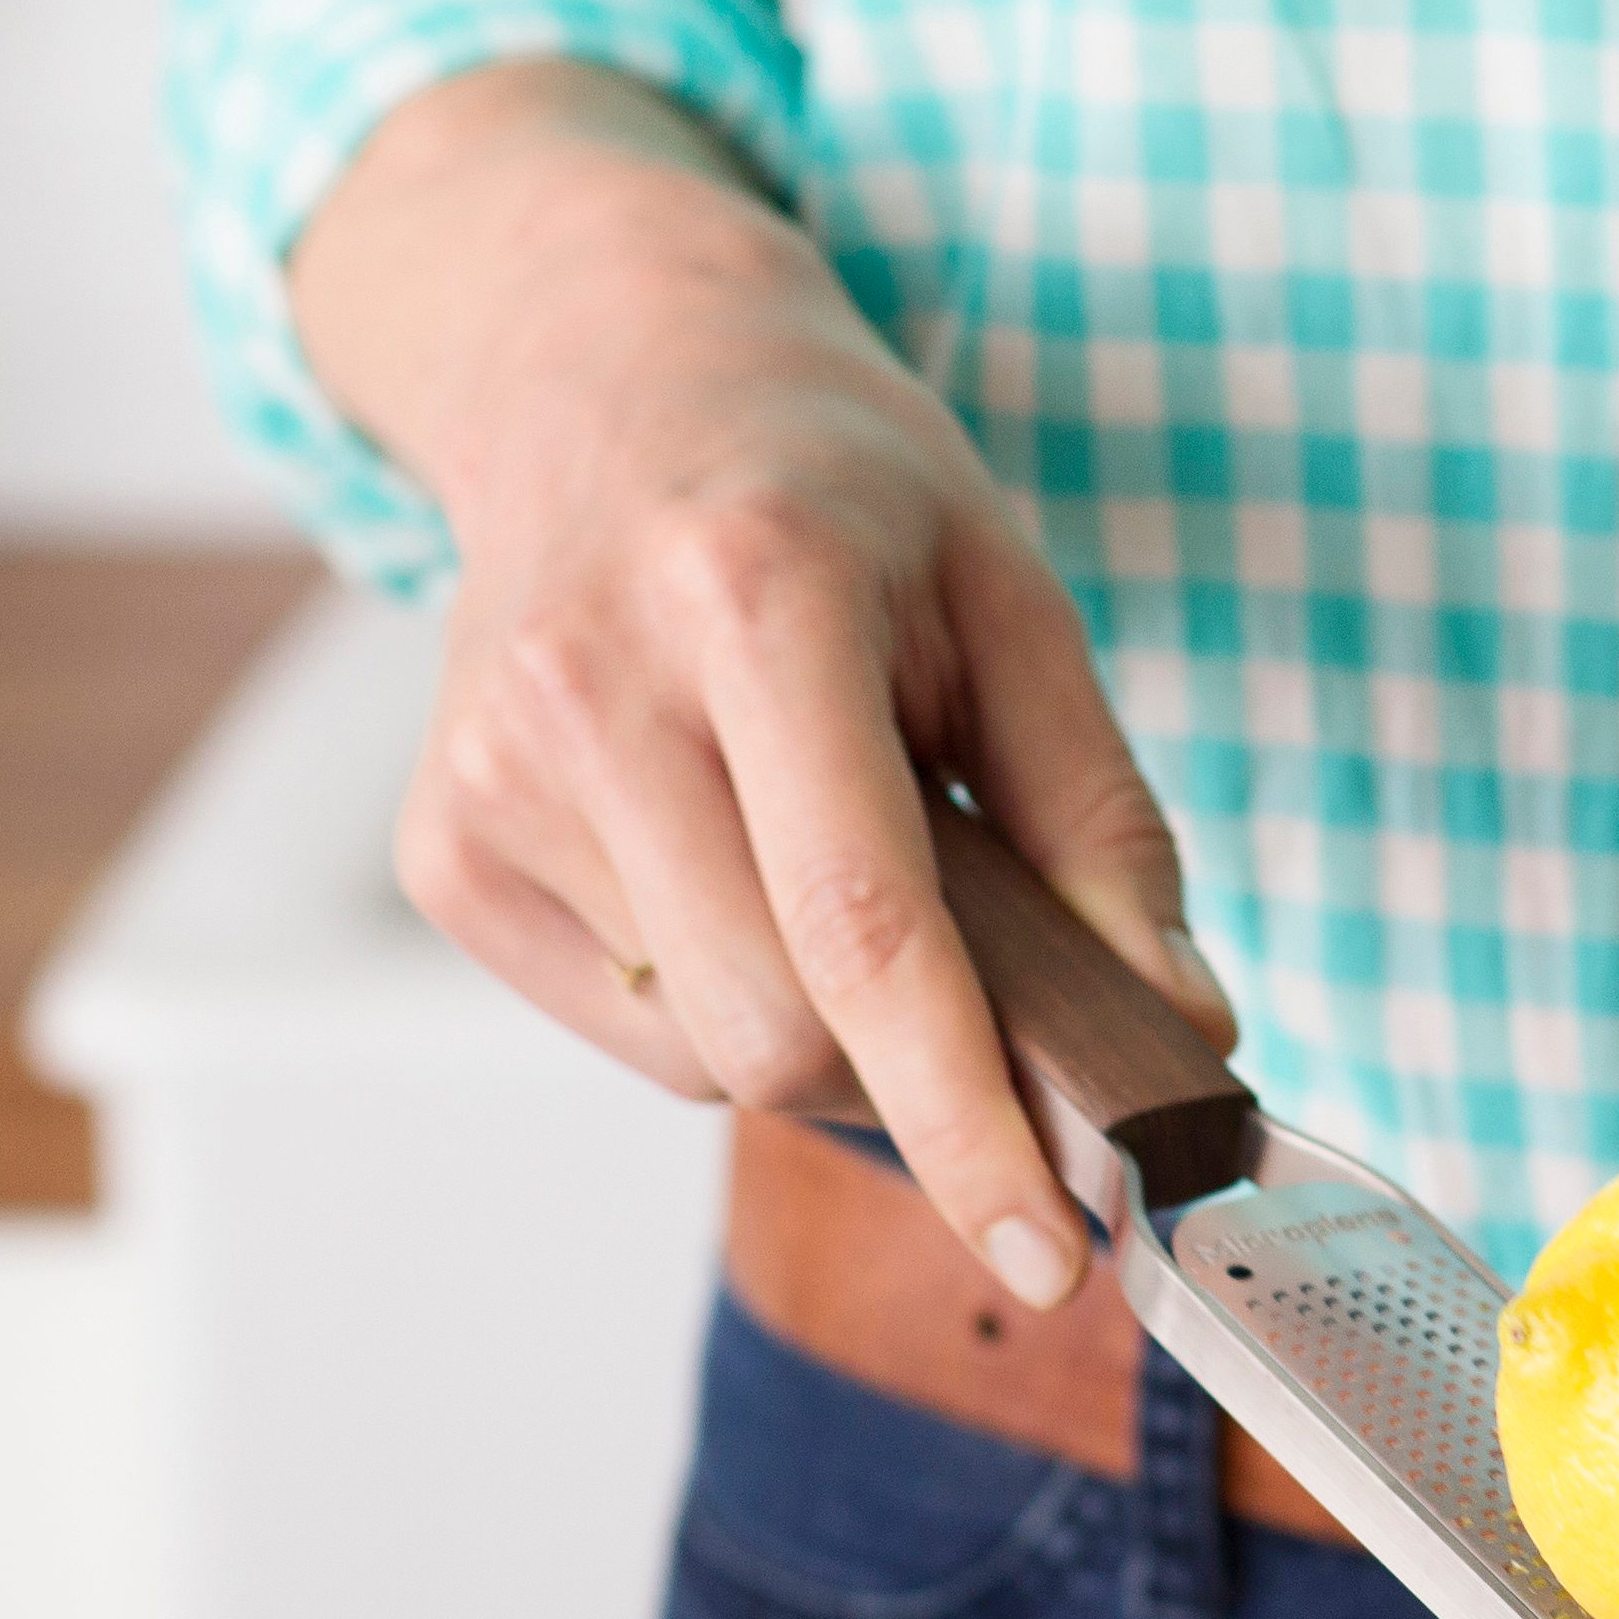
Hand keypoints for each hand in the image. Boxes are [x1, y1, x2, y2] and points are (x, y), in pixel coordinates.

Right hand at [297, 64, 1229, 1307]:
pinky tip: (723, 858)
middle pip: (782, 1034)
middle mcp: (590, 687)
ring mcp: (489, 773)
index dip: (969, 1119)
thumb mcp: (1013, 603)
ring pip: (709, 1052)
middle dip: (909, 1061)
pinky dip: (718, 993)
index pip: (868, 935)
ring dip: (816, 1021)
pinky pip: (632, 1028)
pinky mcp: (438, 848)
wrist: (601, 369)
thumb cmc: (833, 487)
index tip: (1056, 1250)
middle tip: (970, 963)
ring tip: (822, 854)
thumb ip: (1104, 829)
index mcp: (753, 599)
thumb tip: (1179, 1041)